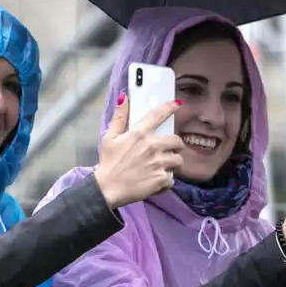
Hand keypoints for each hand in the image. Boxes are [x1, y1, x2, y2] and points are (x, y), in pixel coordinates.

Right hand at [94, 93, 184, 209]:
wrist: (108, 188)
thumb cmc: (108, 163)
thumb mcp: (109, 137)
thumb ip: (119, 118)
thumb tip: (124, 98)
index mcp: (139, 134)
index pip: (158, 115)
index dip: (169, 108)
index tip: (177, 105)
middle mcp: (152, 146)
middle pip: (177, 141)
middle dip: (175, 145)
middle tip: (168, 150)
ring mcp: (158, 163)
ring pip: (178, 160)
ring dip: (172, 164)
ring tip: (163, 167)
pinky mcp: (161, 179)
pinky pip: (172, 178)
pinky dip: (166, 181)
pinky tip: (156, 181)